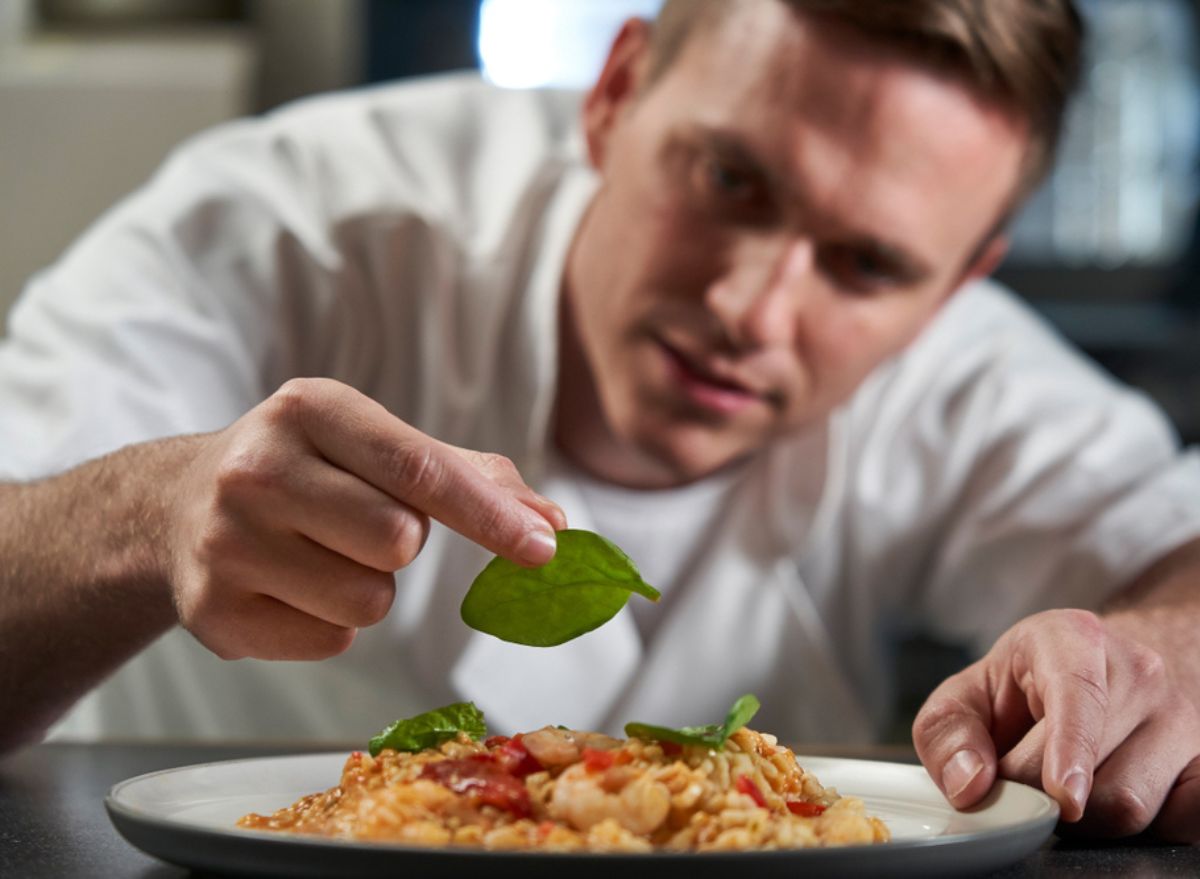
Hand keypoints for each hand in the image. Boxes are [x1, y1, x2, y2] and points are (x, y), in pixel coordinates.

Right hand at [165, 378, 565, 661]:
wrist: (175, 505)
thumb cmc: (307, 469)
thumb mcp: (373, 443)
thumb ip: (465, 474)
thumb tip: (550, 523)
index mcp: (309, 409)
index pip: (420, 469)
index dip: (489, 515)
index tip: (544, 548)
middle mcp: (257, 469)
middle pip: (398, 541)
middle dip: (400, 543)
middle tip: (356, 522)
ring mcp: (227, 543)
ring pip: (369, 601)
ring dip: (367, 587)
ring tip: (318, 554)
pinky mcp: (215, 612)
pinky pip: (331, 641)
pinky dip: (329, 623)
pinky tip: (289, 587)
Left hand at [912, 608, 1199, 840]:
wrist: (1108, 668)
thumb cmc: (1030, 682)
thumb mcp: (971, 691)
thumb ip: (947, 733)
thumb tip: (970, 783)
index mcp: (1073, 640)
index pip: (1079, 694)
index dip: (1070, 748)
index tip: (1064, 794)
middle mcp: (1140, 672)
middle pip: (1095, 771)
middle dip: (1043, 794)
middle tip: (1024, 778)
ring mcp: (1182, 717)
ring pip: (1135, 805)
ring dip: (1088, 816)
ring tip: (1069, 781)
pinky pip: (1181, 821)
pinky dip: (1143, 826)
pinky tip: (1114, 790)